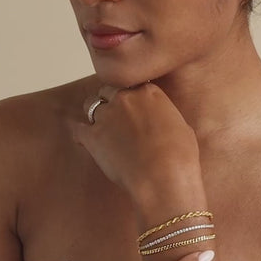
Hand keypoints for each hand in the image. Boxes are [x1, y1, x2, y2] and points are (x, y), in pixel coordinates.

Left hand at [73, 82, 201, 194]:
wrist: (163, 176)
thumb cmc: (179, 155)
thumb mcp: (182, 127)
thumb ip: (165, 116)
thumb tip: (162, 122)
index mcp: (148, 91)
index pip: (133, 84)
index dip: (131, 96)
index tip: (132, 104)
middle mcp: (125, 97)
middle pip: (109, 90)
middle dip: (111, 101)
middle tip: (115, 116)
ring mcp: (107, 115)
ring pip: (92, 105)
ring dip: (95, 114)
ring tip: (101, 127)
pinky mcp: (93, 136)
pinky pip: (79, 129)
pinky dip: (81, 134)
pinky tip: (83, 139)